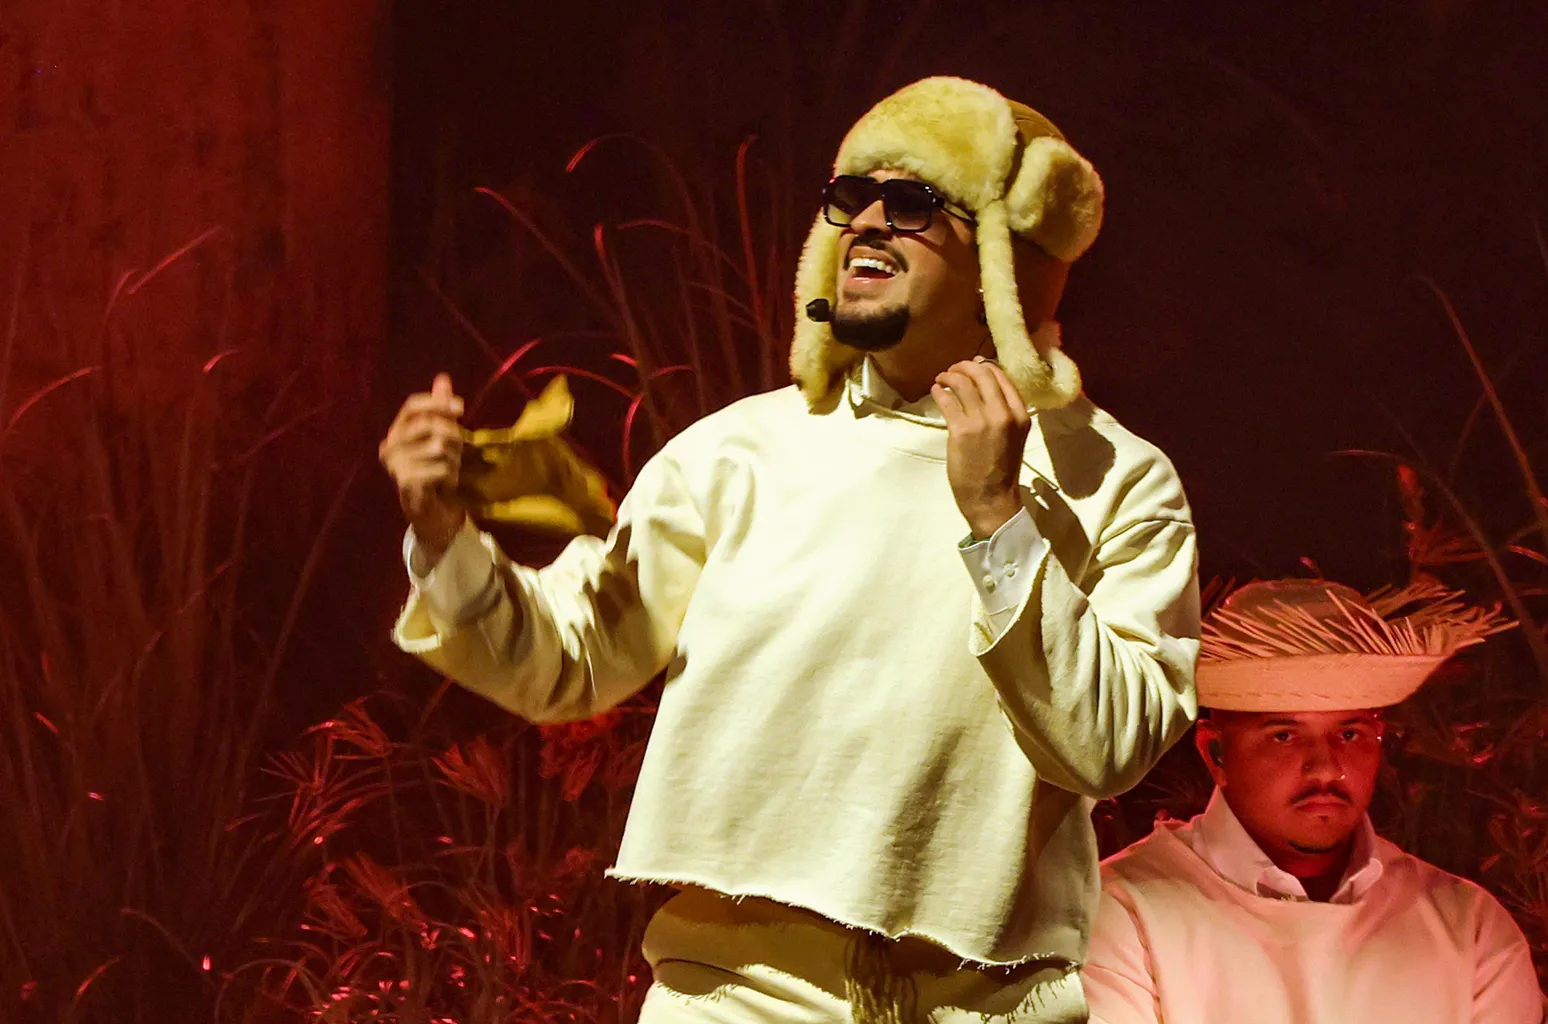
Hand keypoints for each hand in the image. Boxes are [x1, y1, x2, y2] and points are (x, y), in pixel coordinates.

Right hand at [379, 373, 467, 562]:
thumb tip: (442, 378)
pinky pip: (440, 468)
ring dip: (454, 460)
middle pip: (430, 425)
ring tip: (450, 470)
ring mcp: (395, 465)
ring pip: (438, 447)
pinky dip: (450, 476)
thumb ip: (440, 408)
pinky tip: (446, 484)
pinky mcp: (405, 482)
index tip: (461, 407)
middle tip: (458, 451)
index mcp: (396, 430)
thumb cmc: (436, 469)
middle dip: (453, 437)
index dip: (436, 403)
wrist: (432, 510)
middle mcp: (389, 445)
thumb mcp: (441, 436)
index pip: (411, 406)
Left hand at [931, 357, 1029, 539]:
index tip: (972, 366)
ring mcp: (983, 421)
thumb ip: (1004, 413)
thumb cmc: (1001, 470)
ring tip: (941, 378)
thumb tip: (985, 387)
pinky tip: (936, 391)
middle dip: (965, 366)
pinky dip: (939, 391)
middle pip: (983, 375)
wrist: (992, 499)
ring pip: (963, 384)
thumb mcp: (1013, 436)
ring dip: (949, 376)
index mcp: (1021, 414)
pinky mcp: (961, 431)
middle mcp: (1004, 414)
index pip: (1002, 377)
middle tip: (953, 369)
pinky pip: (947, 401)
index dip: (984, 367)